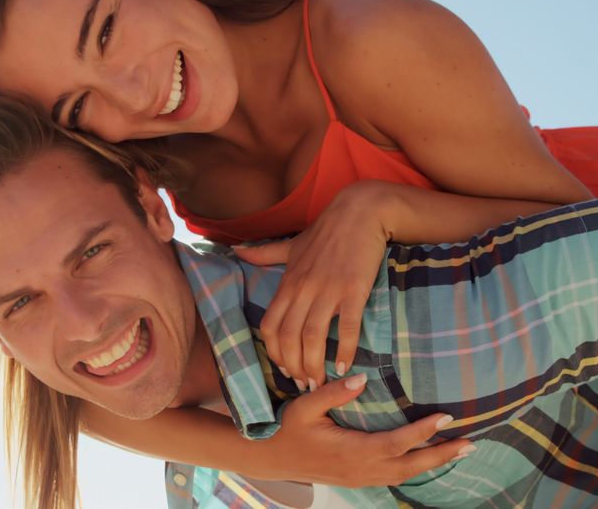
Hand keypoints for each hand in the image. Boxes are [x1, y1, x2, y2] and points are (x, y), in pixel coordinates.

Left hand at [234, 181, 390, 389]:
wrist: (360, 212)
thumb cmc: (326, 231)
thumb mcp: (291, 244)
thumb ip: (264, 253)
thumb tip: (236, 250)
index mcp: (288, 283)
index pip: (271, 326)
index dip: (275, 353)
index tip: (286, 369)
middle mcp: (303, 289)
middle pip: (289, 338)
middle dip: (294, 366)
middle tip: (304, 385)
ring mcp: (328, 290)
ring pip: (313, 337)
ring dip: (315, 366)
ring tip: (320, 383)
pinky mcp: (354, 290)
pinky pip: (347, 327)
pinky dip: (345, 350)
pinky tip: (345, 367)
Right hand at [253, 374, 472, 486]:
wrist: (273, 459)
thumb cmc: (288, 430)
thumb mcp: (305, 406)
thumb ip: (333, 392)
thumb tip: (362, 377)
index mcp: (352, 451)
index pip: (396, 443)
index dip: (423, 431)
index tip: (445, 416)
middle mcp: (362, 469)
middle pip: (411, 466)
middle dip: (442, 454)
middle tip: (470, 443)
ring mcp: (362, 478)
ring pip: (406, 475)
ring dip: (434, 462)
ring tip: (459, 449)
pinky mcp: (360, 479)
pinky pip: (396, 476)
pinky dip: (417, 467)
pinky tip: (429, 457)